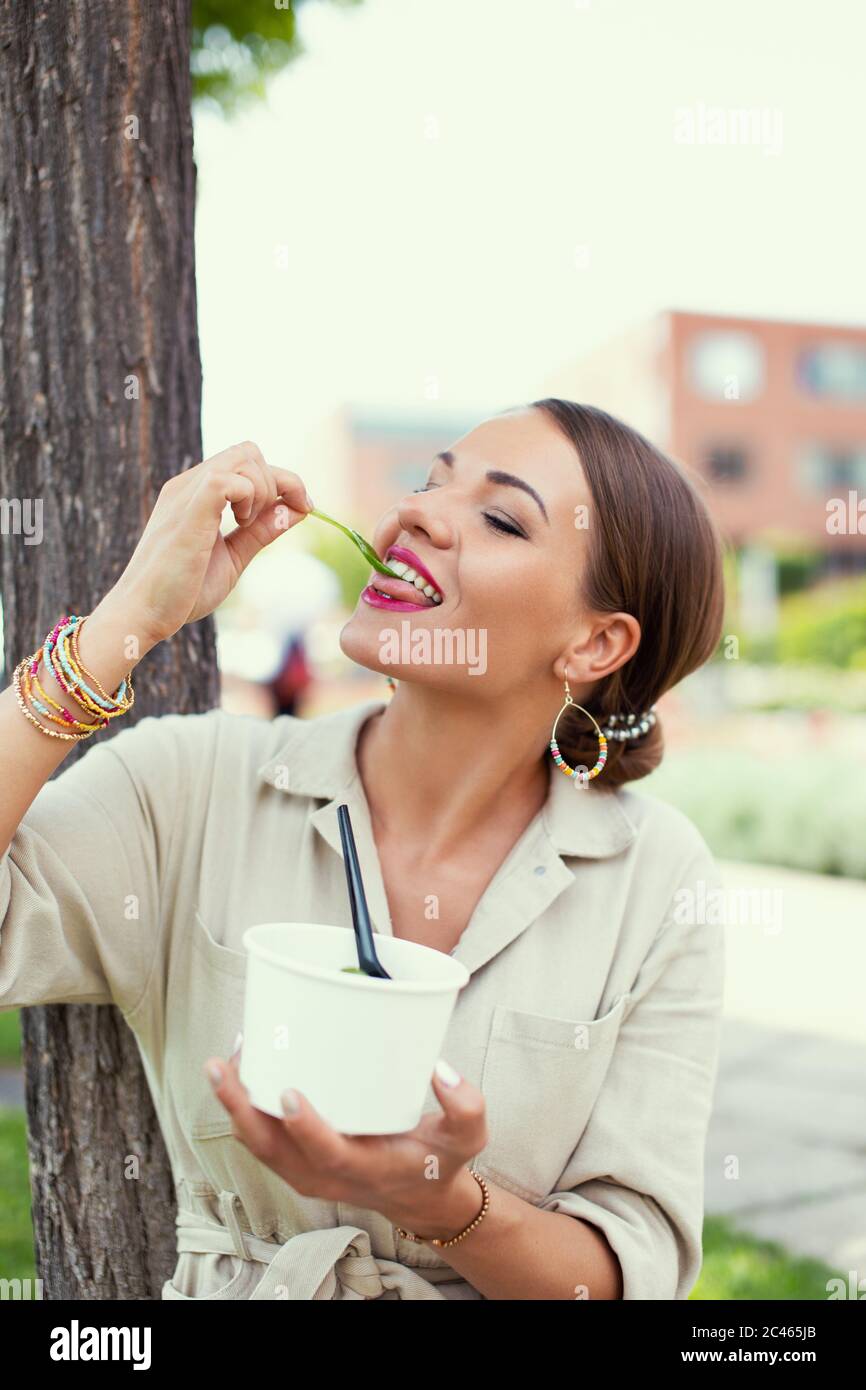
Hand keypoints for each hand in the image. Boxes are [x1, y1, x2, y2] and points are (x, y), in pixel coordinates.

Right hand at [113, 441, 313, 646]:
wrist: (142, 614)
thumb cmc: (181, 591)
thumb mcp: (233, 556)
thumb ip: (261, 532)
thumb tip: (297, 509)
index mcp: (197, 493)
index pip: (248, 461)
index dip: (283, 481)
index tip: (302, 507)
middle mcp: (190, 484)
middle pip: (249, 451)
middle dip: (277, 482)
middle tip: (267, 522)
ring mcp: (187, 493)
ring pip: (244, 456)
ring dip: (263, 490)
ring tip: (245, 526)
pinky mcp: (189, 511)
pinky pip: (228, 479)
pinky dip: (249, 497)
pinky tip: (238, 524)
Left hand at [204, 1046, 488, 1238]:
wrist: (421, 1198)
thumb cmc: (439, 1162)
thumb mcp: (467, 1138)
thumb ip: (465, 1106)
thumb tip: (442, 1069)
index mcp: (366, 1169)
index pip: (327, 1155)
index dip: (305, 1128)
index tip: (288, 1094)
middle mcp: (327, 1175)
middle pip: (272, 1150)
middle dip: (241, 1109)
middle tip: (222, 1067)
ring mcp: (308, 1172)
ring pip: (258, 1145)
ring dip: (234, 1106)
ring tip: (223, 1061)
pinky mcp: (299, 1162)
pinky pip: (261, 1140)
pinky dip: (244, 1109)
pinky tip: (242, 1069)